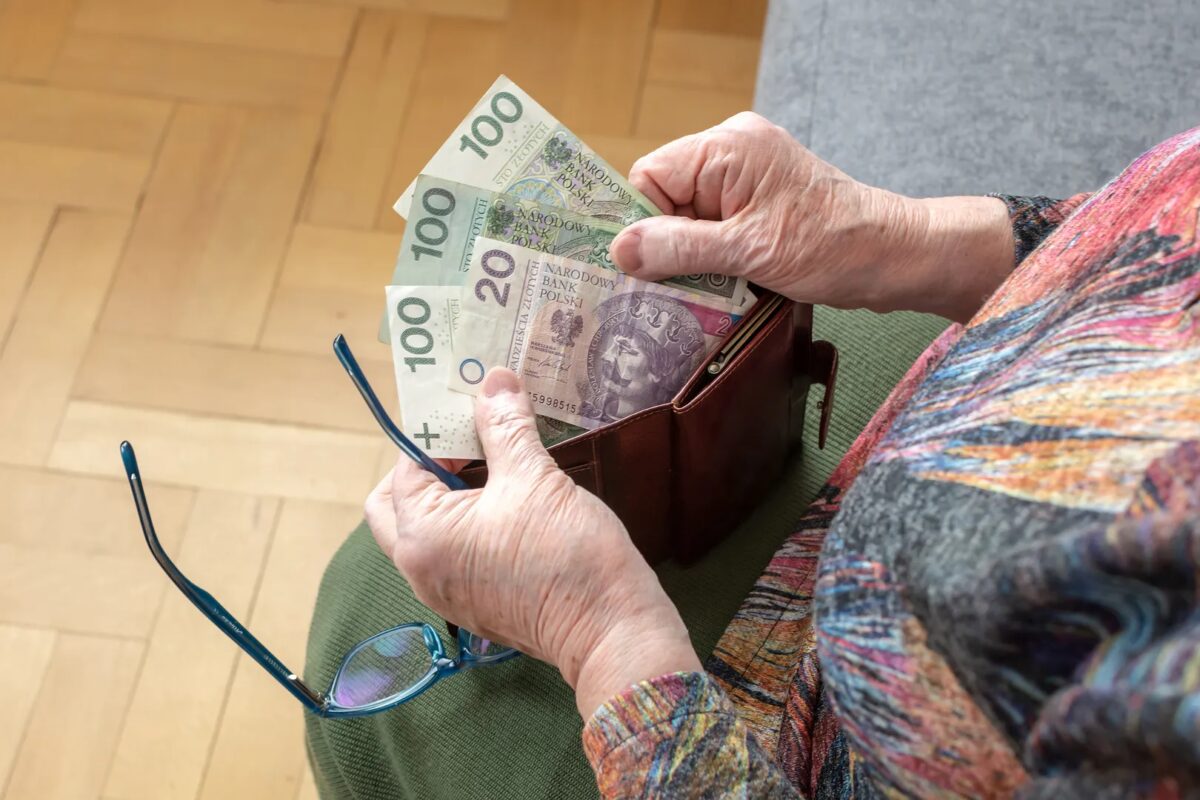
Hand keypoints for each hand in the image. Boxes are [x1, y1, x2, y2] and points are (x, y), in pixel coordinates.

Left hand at [364, 368, 700, 717]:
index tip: (475, 410)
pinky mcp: (475, 604)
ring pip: (426, 530)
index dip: (439, 432)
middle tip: (469, 440)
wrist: (610, 630)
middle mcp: (420, 569)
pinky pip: (452, 554)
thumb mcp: (534, 478)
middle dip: (427, 466)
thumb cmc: (566, 552)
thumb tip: (494, 379)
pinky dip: (467, 523)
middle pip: (396, 505)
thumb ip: (506, 426)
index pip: (407, 466)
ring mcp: (446, 593)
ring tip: (495, 464)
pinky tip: (510, 502)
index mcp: (421, 536)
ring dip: (449, 495)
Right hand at [611, 112, 1012, 322]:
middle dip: (667, 245)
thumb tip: (620, 250)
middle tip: (675, 287)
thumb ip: (679, 248)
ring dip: (692, 258)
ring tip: (710, 286)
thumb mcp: (747, 251)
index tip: (648, 266)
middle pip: (665, 199)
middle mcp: (733, 153)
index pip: (649, 176)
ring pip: (687, 219)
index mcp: (726, 148)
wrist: (895, 258)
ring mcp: (747, 178)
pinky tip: (725, 282)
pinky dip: (712, 258)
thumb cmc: (832, 247)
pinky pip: (713, 228)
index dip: (643, 222)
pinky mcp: (759, 203)